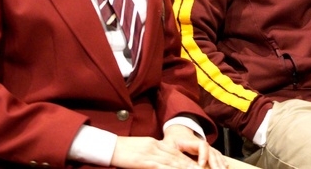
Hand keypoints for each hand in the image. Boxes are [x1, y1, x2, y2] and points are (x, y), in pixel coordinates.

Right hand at [109, 127, 228, 168]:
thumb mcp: (142, 149)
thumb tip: (161, 162)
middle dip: (193, 166)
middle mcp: (157, 147)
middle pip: (179, 158)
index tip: (201, 167)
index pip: (177, 154)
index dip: (190, 161)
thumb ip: (153, 153)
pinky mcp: (146, 160)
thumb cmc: (122, 150)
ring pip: (174, 163)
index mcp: (157, 144)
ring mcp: (152, 153)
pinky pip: (161, 167)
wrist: (109, 146)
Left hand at [162, 124, 229, 168]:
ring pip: (215, 154)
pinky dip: (221, 160)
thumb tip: (167, 162)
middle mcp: (201, 143)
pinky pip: (216, 155)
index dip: (203, 155)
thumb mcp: (168, 144)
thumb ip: (169, 152)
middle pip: (211, 152)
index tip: (201, 164)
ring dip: (220, 163)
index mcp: (191, 141)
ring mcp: (205, 146)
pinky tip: (225, 166)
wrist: (178, 131)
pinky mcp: (207, 150)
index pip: (201, 146)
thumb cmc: (172, 139)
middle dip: (215, 162)